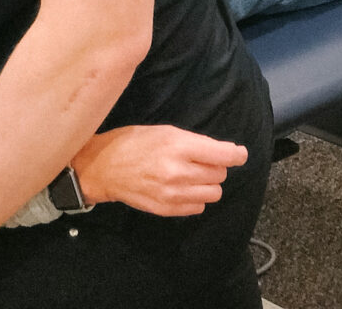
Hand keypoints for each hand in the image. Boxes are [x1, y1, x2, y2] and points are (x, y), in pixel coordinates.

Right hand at [72, 124, 247, 216]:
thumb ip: (193, 142)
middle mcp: (178, 171)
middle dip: (213, 166)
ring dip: (206, 184)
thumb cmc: (131, 142)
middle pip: (219, 174)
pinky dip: (195, 198)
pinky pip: (199, 207)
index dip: (236, 154)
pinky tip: (180, 188)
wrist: (102, 168)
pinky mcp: (167, 209)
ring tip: (189, 175)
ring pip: (213, 193)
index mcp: (177, 146)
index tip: (239, 153)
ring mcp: (173, 194)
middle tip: (196, 160)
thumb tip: (226, 153)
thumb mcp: (162, 131)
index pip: (222, 155)